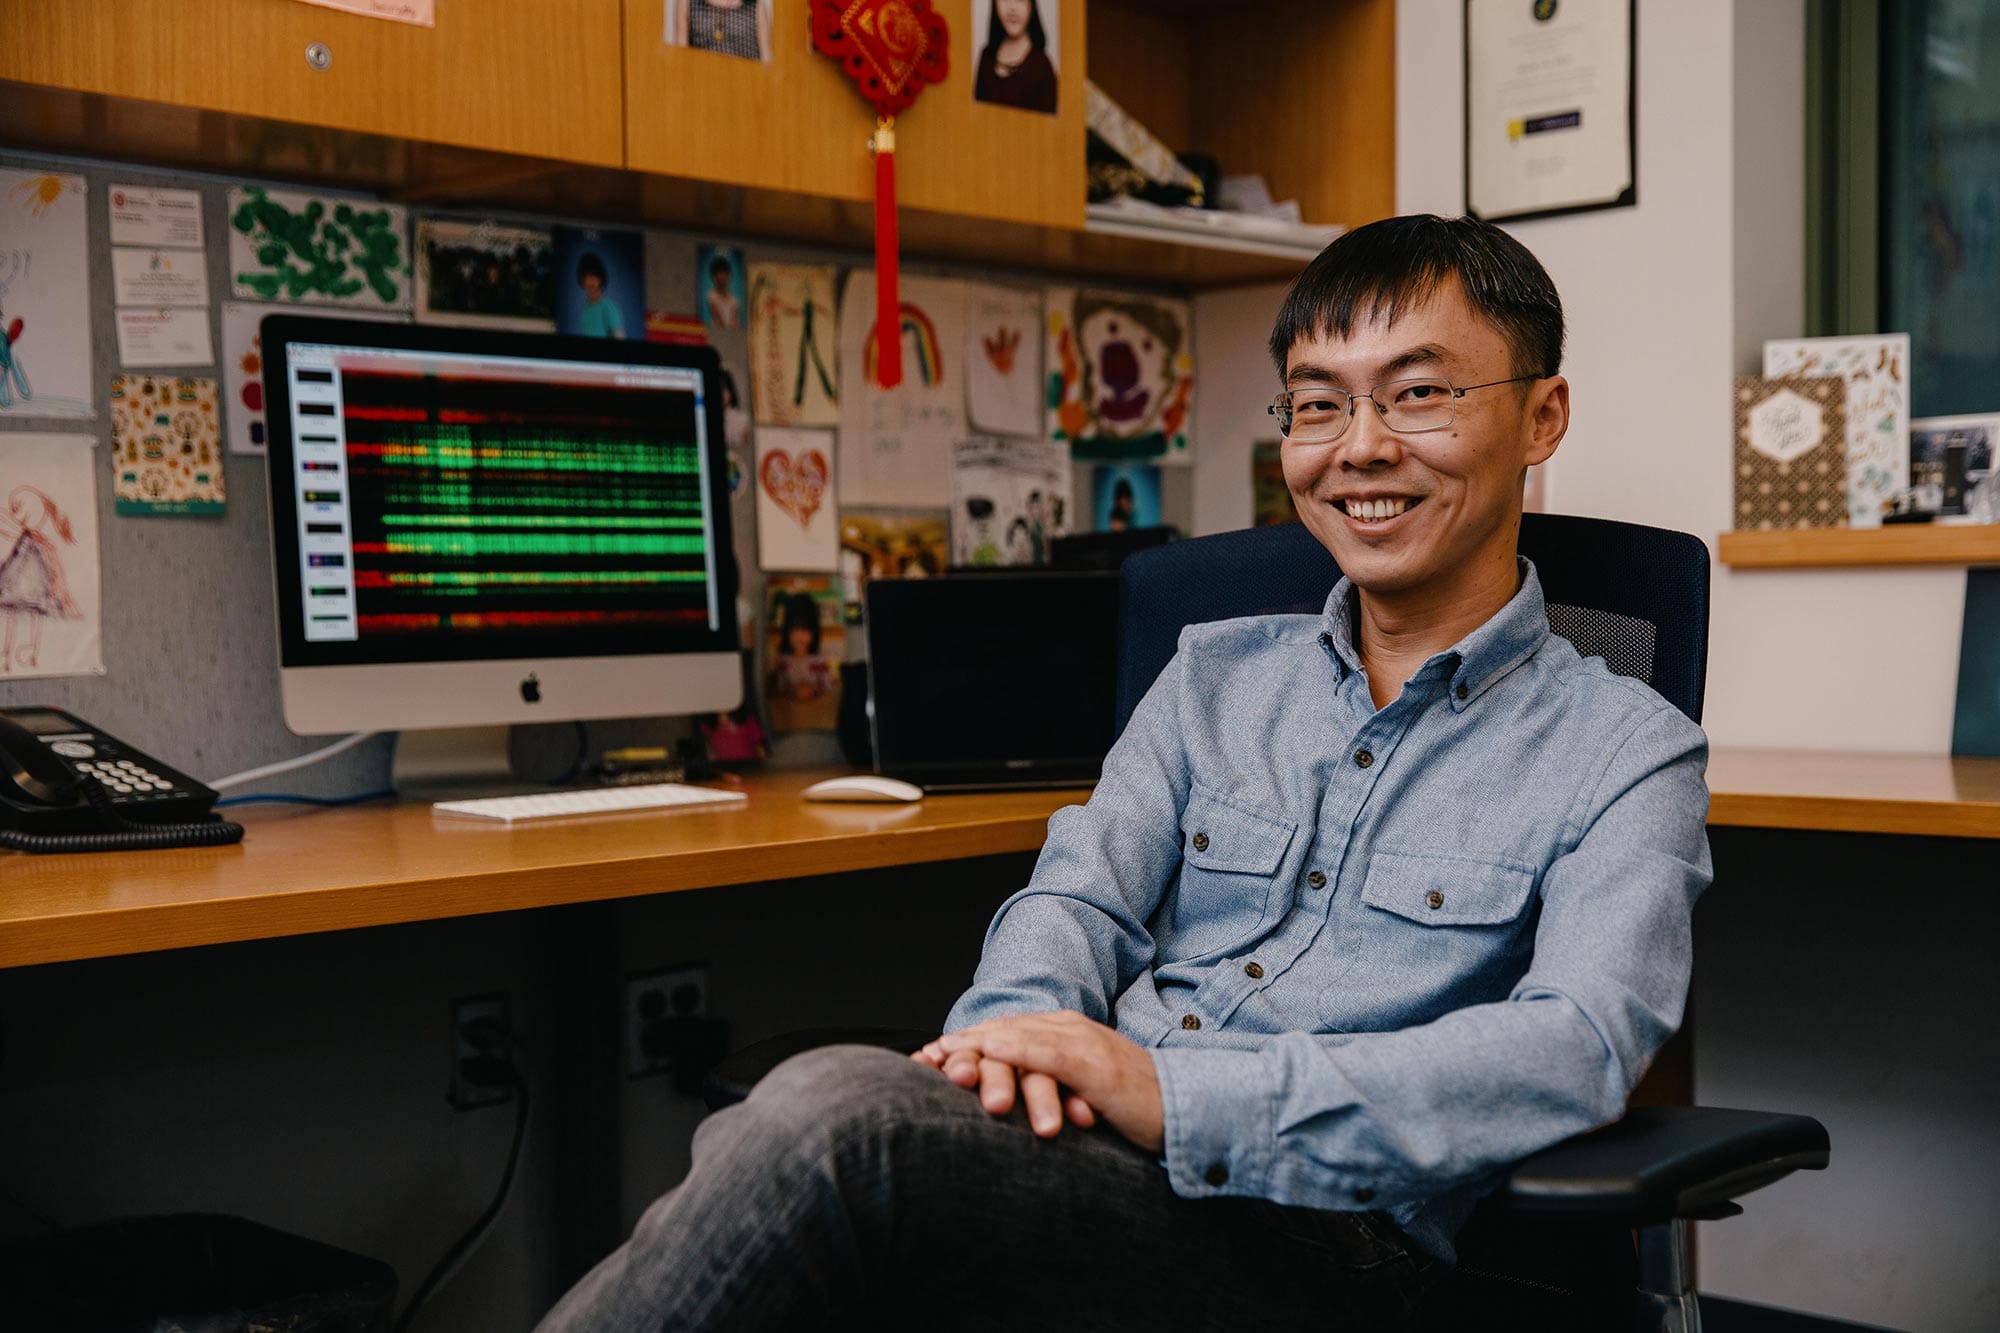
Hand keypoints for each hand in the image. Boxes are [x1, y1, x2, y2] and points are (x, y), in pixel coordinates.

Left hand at [929, 1012, 1164, 1153]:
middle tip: (924, 1057)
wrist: (1184, 1110)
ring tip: (944, 1056)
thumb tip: (1004, 1101)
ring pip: (1020, 1037)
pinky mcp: (1097, 1066)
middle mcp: (1069, 1029)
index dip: (966, 1043)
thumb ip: (1045, 1084)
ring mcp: (1084, 1043)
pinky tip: (992, 1049)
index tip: (928, 1059)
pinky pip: (1050, 1054)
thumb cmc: (1131, 1107)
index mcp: (1064, 1032)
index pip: (1004, 1032)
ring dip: (979, 1046)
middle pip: (1004, 1030)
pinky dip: (1017, 1050)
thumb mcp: (1077, 1091)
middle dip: (962, 1043)